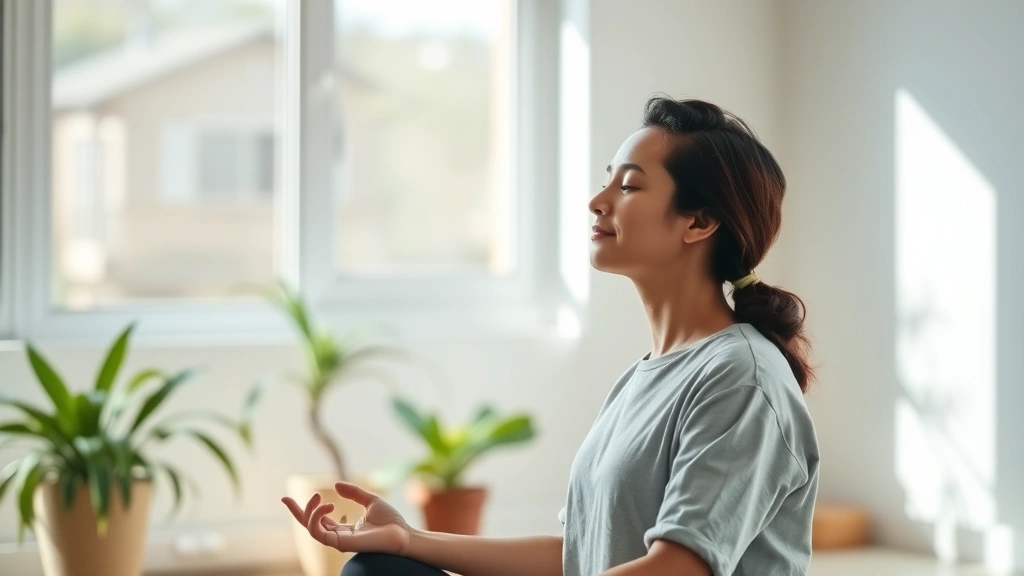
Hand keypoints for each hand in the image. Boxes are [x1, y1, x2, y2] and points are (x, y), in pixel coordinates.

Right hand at [282, 481, 412, 555]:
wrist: (403, 534)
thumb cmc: (391, 521)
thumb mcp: (370, 501)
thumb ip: (354, 493)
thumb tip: (336, 485)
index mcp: (343, 529)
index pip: (317, 521)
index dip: (303, 510)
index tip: (286, 498)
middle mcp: (338, 537)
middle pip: (309, 526)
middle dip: (297, 512)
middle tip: (287, 498)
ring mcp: (338, 542)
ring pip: (311, 529)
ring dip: (309, 512)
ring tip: (318, 498)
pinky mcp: (340, 544)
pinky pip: (319, 533)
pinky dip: (317, 518)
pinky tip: (327, 505)